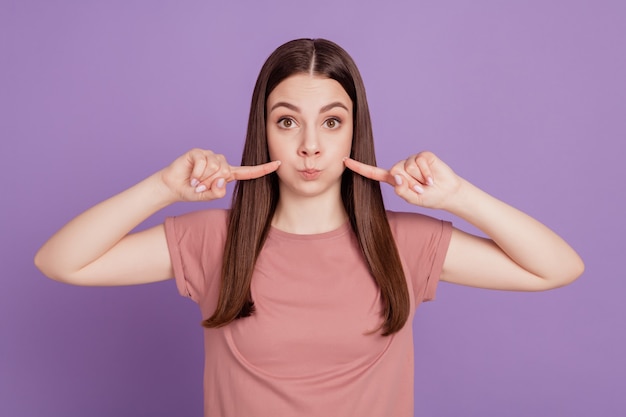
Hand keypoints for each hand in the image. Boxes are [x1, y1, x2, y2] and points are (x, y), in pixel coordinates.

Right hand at [160, 148, 280, 201]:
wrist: (172, 187)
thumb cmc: (192, 191)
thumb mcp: (207, 196)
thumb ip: (217, 192)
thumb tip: (222, 179)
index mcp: (227, 174)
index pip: (248, 172)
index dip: (263, 168)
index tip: (278, 164)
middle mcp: (221, 163)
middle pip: (225, 172)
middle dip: (211, 183)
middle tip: (200, 187)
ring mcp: (210, 156)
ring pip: (215, 168)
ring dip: (202, 179)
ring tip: (195, 181)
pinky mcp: (199, 152)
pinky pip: (203, 162)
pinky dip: (196, 173)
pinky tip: (190, 176)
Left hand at [344, 151, 461, 209]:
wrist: (447, 194)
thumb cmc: (428, 197)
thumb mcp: (412, 198)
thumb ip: (401, 190)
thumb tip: (397, 176)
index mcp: (393, 178)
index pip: (373, 172)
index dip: (359, 167)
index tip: (345, 161)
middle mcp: (400, 167)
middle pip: (395, 172)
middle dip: (409, 184)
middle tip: (419, 189)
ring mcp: (411, 160)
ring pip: (408, 168)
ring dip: (419, 180)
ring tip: (427, 184)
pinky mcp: (423, 156)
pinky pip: (419, 164)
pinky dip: (426, 175)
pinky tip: (432, 179)